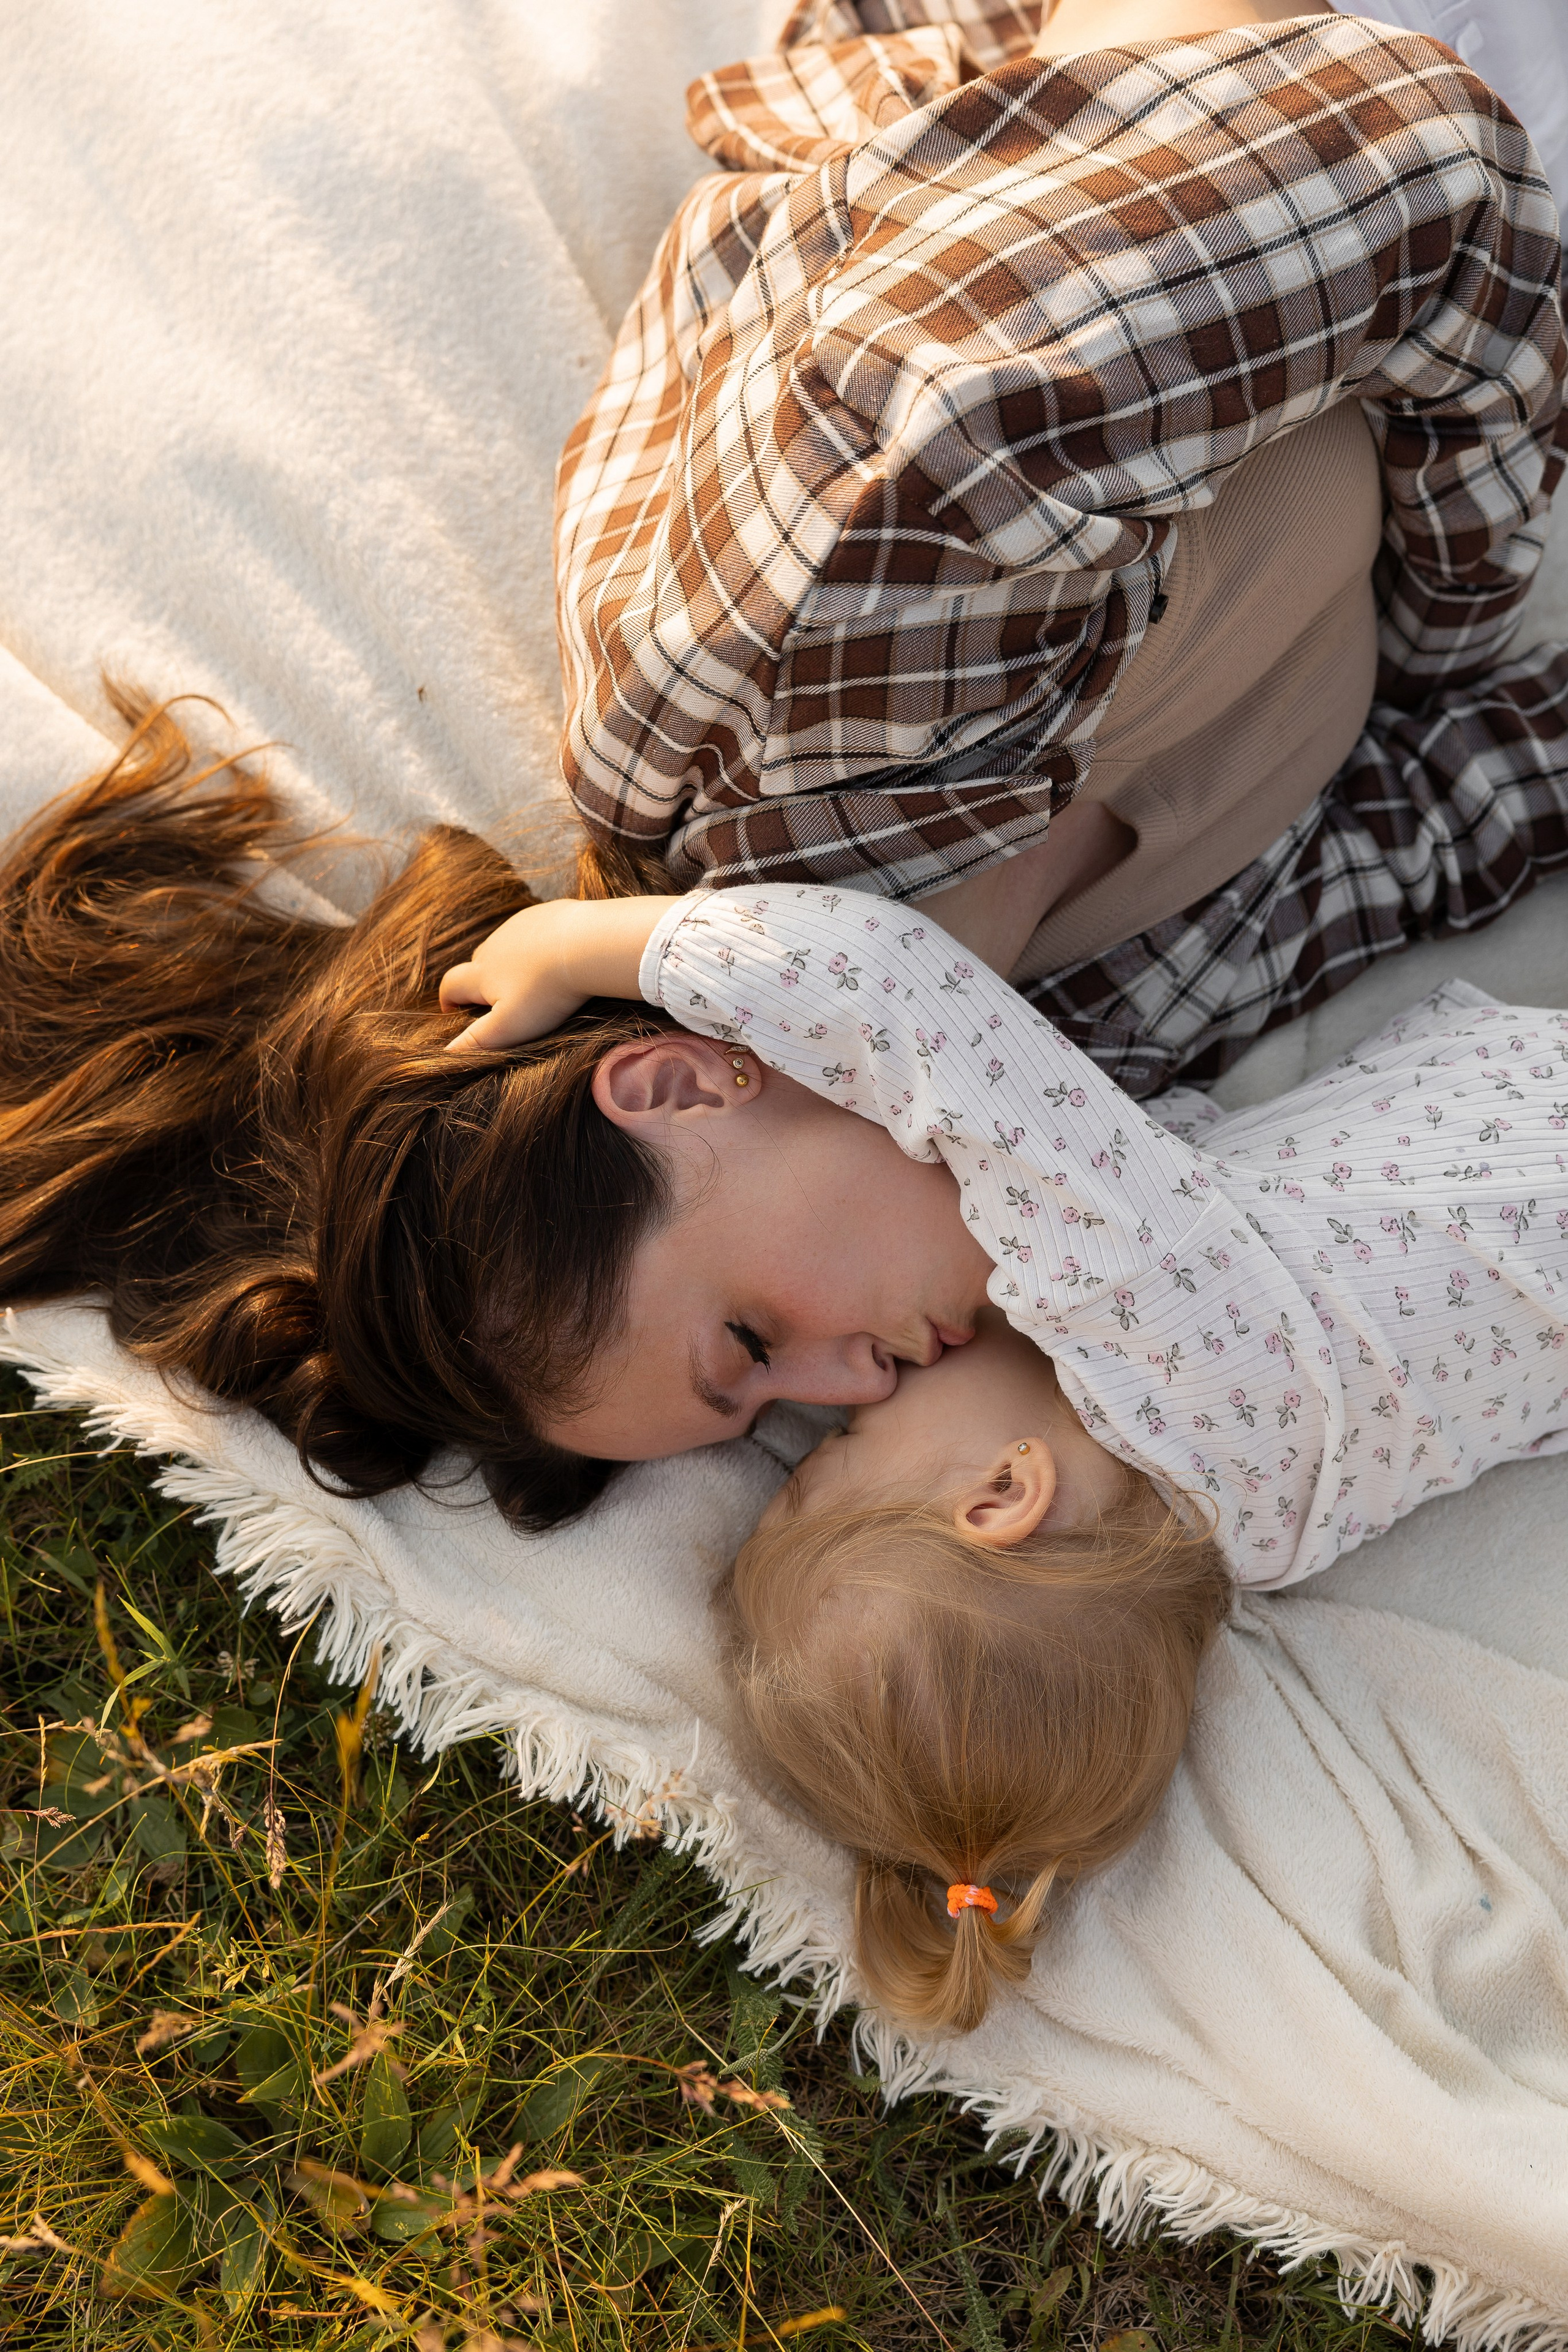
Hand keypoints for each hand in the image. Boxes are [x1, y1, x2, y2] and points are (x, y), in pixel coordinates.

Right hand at [439, 895, 679, 1052]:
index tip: (454, 1012)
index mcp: (482, 973)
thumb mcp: (509, 1026)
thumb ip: (476, 1040)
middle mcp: (494, 945)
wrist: (588, 944)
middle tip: (497, 999)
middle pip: (477, 962)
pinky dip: (537, 943)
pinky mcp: (546, 913)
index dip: (448, 999)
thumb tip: (446, 1053)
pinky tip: (555, 955)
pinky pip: (534, 929)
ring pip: (506, 945)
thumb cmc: (546, 992)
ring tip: (530, 979)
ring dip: (510, 960)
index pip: (451, 984)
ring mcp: (520, 925)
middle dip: (481, 980)